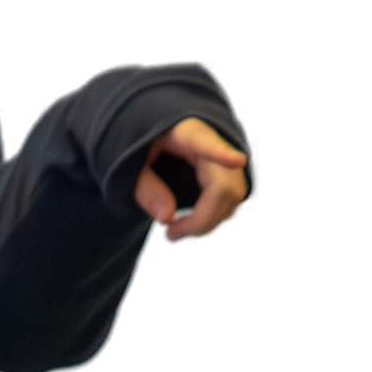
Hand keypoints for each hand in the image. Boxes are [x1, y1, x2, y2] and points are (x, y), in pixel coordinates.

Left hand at [133, 116, 251, 244]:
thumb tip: (167, 218)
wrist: (164, 137)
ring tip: (173, 238)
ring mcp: (230, 164)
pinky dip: (212, 225)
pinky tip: (189, 233)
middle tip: (169, 235)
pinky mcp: (232, 180)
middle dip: (202, 221)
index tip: (236, 160)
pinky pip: (232, 207)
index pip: (207, 143)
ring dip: (207, 228)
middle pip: (226, 188)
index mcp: (191, 133)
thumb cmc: (148, 146)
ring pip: (234, 202)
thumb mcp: (135, 163)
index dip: (222, 153)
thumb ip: (146, 187)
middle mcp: (219, 146)